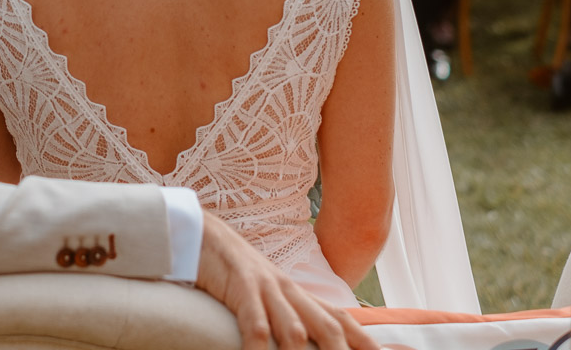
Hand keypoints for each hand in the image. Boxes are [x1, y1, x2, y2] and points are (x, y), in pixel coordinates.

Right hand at [196, 213, 378, 349]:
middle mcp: (290, 292)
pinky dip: (259, 346)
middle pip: (329, 328)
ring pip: (295, 329)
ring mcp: (266, 288)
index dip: (367, 343)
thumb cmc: (234, 273)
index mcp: (300, 296)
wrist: (202, 233)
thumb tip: (305, 337)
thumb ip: (290, 318)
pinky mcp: (240, 286)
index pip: (342, 321)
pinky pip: (254, 323)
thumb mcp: (267, 296)